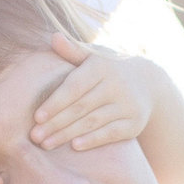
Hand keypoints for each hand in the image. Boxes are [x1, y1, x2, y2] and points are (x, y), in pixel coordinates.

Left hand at [30, 34, 154, 150]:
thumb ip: (73, 50)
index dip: (55, 103)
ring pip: (93, 122)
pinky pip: (111, 133)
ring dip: (67, 134)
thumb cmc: (109, 69)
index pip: (75, 87)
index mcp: (102, 67)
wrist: (148, 83)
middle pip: (81, 107)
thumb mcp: (94, 56)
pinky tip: (74, 146)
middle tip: (35, 136)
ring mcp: (127, 105)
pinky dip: (93, 140)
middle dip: (56, 123)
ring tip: (46, 144)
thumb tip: (54, 37)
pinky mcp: (134, 123)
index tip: (36, 117)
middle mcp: (116, 85)